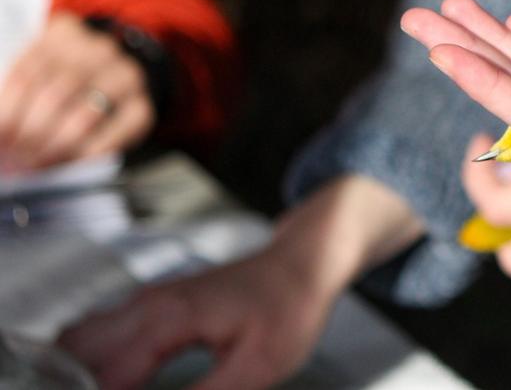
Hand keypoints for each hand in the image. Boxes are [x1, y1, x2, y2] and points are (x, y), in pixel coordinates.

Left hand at [0, 12, 153, 170]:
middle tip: (16, 157)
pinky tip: (72, 162)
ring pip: (86, 114)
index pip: (28, 72)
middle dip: (31, 132)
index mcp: (64, 34)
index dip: (8, 111)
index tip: (0, 137)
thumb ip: (18, 93)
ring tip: (37, 162)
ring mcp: (126, 76)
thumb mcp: (37, 71)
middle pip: (57, 93)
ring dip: (57, 144)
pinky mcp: (144, 105)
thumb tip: (3, 133)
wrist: (113, 80)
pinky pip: (118, 132)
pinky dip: (91, 151)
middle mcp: (100, 49)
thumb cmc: (61, 80)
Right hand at [58, 174, 422, 389]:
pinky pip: (101, 334)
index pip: (105, 377)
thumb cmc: (289, 307)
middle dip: (76, 384)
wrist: (303, 263)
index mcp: (168, 319)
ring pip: (81, 340)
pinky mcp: (153, 307)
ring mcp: (147, 302)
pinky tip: (102, 384)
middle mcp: (147, 306)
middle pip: (76, 353)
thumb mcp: (257, 368)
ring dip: (78, 374)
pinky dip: (91, 362)